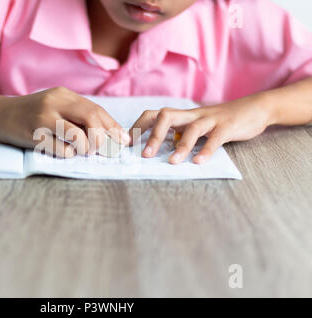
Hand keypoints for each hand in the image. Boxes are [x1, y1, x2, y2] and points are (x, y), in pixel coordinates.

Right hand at [0, 87, 129, 157]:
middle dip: (102, 138)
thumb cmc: (32, 114)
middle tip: (101, 150)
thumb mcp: (55, 106)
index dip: (113, 127)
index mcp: (63, 94)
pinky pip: (62, 150)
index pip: (96, 110)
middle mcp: (54, 103)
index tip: (124, 141)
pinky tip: (64, 152)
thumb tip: (109, 134)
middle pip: (92, 118)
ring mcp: (43, 119)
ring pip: (79, 136)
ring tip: (81, 150)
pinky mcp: (34, 136)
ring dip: (86, 148)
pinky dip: (69, 155)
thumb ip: (78, 115)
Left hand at [130, 95, 274, 163]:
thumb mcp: (196, 125)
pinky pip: (216, 138)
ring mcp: (211, 119)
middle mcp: (193, 115)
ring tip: (172, 162)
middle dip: (153, 135)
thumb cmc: (220, 121)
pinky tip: (199, 162)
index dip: (139, 126)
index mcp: (183, 116)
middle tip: (145, 155)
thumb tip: (158, 148)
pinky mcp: (228, 126)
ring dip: (181, 146)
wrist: (255, 108)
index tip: (129, 143)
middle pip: (166, 116)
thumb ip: (179, 133)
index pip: (154, 114)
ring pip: (192, 128)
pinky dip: (206, 150)